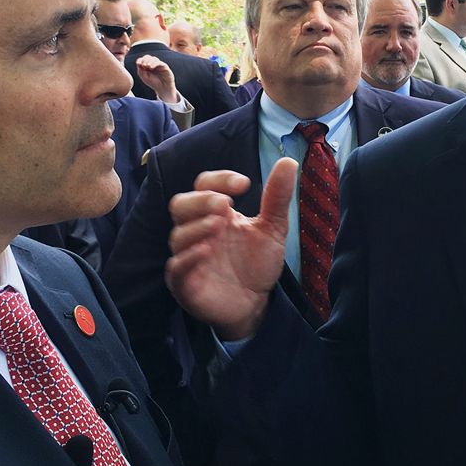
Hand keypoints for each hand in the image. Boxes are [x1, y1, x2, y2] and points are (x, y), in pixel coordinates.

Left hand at [136, 55, 179, 102]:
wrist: (163, 88)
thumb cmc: (154, 83)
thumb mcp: (144, 77)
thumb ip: (140, 70)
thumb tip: (139, 62)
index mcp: (147, 66)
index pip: (142, 59)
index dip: (140, 60)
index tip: (138, 64)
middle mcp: (153, 64)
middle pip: (147, 57)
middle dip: (144, 60)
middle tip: (144, 65)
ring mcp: (159, 65)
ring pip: (154, 58)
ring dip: (149, 61)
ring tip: (147, 67)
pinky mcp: (164, 66)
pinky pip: (159, 62)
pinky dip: (154, 63)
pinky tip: (151, 67)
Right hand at [166, 158, 296, 339]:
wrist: (255, 304)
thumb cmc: (257, 263)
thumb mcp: (273, 228)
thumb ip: (277, 197)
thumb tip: (289, 162)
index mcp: (216, 212)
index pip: (205, 184)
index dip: (220, 179)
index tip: (243, 184)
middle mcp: (197, 230)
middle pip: (181, 204)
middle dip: (201, 201)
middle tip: (224, 205)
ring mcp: (189, 256)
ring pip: (178, 235)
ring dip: (196, 227)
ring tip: (218, 226)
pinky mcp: (185, 283)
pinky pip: (176, 267)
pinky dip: (188, 257)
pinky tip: (206, 250)